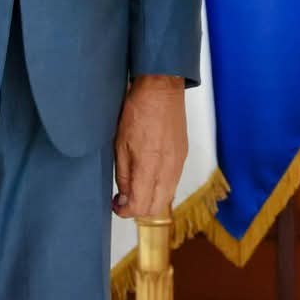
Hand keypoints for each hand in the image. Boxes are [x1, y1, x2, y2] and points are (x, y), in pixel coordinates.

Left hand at [114, 75, 187, 218]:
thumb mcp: (120, 143)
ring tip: (135, 187)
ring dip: (151, 200)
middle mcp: (168, 168)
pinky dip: (161, 188)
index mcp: (149, 164)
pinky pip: (173, 182)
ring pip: (167, 197)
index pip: (140, 205)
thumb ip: (124, 174)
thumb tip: (125, 198)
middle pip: (157, 208)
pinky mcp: (183, 155)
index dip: (125, 211)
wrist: (161, 88)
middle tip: (124, 200)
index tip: (116, 205)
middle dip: (139, 210)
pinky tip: (149, 176)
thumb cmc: (137, 110)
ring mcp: (179, 162)